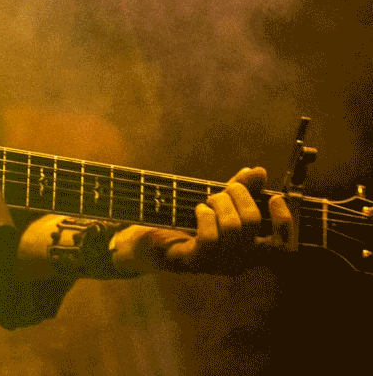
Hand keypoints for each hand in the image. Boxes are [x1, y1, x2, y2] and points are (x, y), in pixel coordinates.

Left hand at [121, 166, 293, 273]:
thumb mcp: (218, 203)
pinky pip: (211, 238)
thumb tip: (259, 172)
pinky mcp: (196, 262)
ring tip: (207, 201)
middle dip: (237, 194)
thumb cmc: (188, 222)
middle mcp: (240, 262)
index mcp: (251, 251)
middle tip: (222, 191)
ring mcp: (219, 265)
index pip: (284, 248)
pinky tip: (198, 211)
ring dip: (218, 202)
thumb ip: (241, 190)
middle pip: (252, 222)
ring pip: (232, 227)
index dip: (286, 223)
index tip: (274, 198)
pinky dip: (205, 216)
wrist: (149, 242)